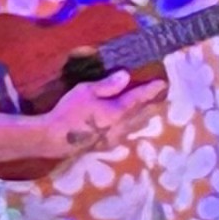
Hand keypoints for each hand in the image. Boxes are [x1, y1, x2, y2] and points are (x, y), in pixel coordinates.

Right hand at [27, 72, 148, 163]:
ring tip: (149, 109)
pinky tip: (130, 124)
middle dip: (151, 104)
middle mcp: (122, 125)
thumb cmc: (69, 111)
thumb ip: (107, 85)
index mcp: (118, 111)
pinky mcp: (107, 144)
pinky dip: (133, 125)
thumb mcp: (85, 91)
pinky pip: (127, 132)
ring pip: (136, 125)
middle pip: (142, 113)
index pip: (138, 98)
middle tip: (160, 96)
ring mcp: (116, 137)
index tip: (162, 83)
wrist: (56, 139)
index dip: (150, 90)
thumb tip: (126, 75)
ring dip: (144, 116)